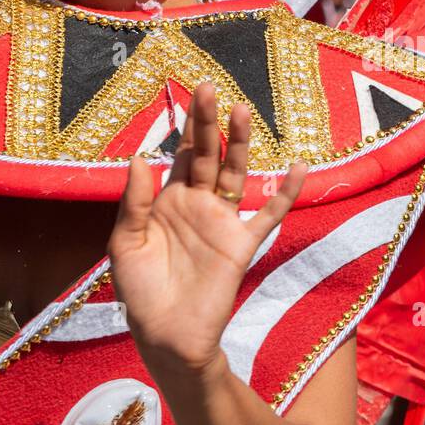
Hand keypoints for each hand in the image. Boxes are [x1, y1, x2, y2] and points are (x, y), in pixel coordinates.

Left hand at [108, 81, 306, 379]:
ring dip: (239, 143)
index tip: (188, 94)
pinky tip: (298, 168)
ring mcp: (222, 221)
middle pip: (205, 154)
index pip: (178, 155)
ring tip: (241, 110)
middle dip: (207, 123)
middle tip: (209, 87)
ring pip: (234, 173)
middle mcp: (197, 204)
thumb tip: (141, 156)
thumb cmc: (140, 292)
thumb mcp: (125, 244)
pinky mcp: (242, 244)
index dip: (183, 127)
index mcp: (167, 200)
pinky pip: (268, 214)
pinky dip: (285, 192)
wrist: (165, 337)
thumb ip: (134, 202)